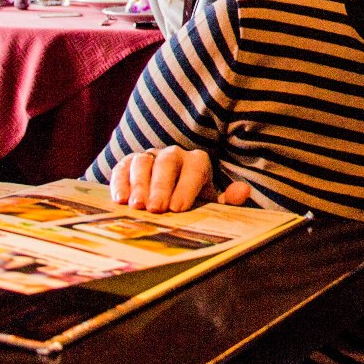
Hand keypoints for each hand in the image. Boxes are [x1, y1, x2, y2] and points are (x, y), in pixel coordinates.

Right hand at [108, 145, 251, 212]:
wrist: (166, 199)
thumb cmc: (191, 202)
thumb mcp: (210, 204)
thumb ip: (227, 200)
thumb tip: (244, 191)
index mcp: (197, 162)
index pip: (195, 168)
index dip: (186, 187)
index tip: (178, 208)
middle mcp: (173, 155)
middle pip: (167, 163)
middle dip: (161, 186)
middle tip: (155, 209)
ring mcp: (149, 157)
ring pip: (143, 162)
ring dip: (139, 184)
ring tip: (136, 206)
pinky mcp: (127, 164)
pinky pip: (122, 167)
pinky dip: (120, 182)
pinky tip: (119, 200)